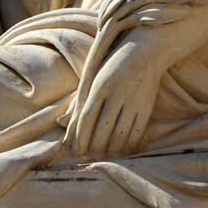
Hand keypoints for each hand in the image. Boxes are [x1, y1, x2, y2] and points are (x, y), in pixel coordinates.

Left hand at [69, 27, 164, 157]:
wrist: (146, 51)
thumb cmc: (113, 67)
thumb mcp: (94, 79)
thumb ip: (78, 102)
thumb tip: (60, 123)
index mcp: (100, 85)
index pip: (86, 117)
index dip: (80, 137)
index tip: (75, 150)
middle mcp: (117, 93)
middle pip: (102, 128)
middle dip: (93, 146)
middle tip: (87, 156)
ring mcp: (134, 100)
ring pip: (120, 133)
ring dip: (110, 149)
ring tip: (103, 155)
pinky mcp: (147, 106)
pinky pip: (137, 132)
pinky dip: (128, 145)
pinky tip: (121, 150)